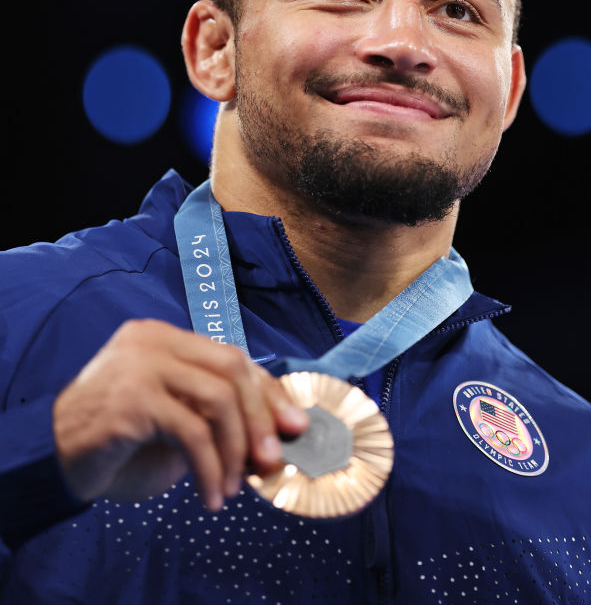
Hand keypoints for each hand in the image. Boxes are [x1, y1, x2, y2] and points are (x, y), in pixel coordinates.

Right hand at [52, 319, 308, 510]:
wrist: (54, 459)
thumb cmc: (118, 442)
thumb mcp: (174, 419)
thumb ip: (213, 414)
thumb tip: (275, 434)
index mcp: (164, 336)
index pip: (231, 357)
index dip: (268, 392)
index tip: (294, 425)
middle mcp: (153, 340)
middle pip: (231, 369)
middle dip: (260, 418)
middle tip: (272, 460)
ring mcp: (140, 364)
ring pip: (217, 398)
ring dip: (235, 449)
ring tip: (232, 486)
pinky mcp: (132, 398)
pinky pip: (191, 432)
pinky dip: (211, 468)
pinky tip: (210, 496)